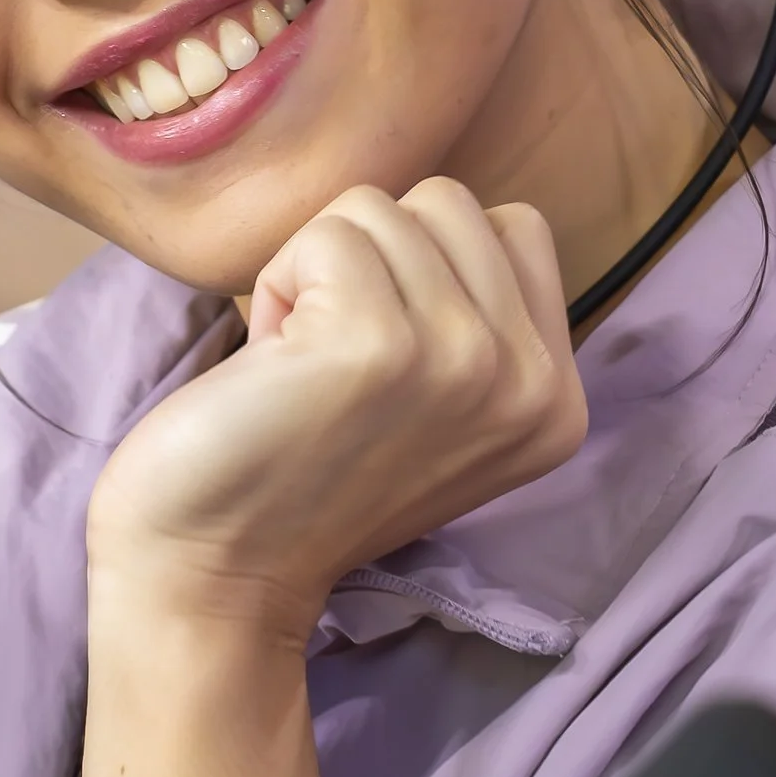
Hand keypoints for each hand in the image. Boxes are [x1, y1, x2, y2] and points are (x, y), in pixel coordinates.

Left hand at [87, 178, 587, 653]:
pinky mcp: (377, 342)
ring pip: (382, 210)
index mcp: (558, 399)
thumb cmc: (303, 474)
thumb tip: (442, 219)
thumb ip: (476, 321)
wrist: (217, 573)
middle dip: (374, 258)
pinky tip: (273, 364)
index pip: (516, 228)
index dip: (426, 265)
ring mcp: (464, 358)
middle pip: (451, 203)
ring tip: (303, 364)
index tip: (385, 357)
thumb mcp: (442, 406)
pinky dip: (280, 282)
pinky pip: (326, 233)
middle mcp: (533, 381)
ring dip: (319, 271)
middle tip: (335, 358)